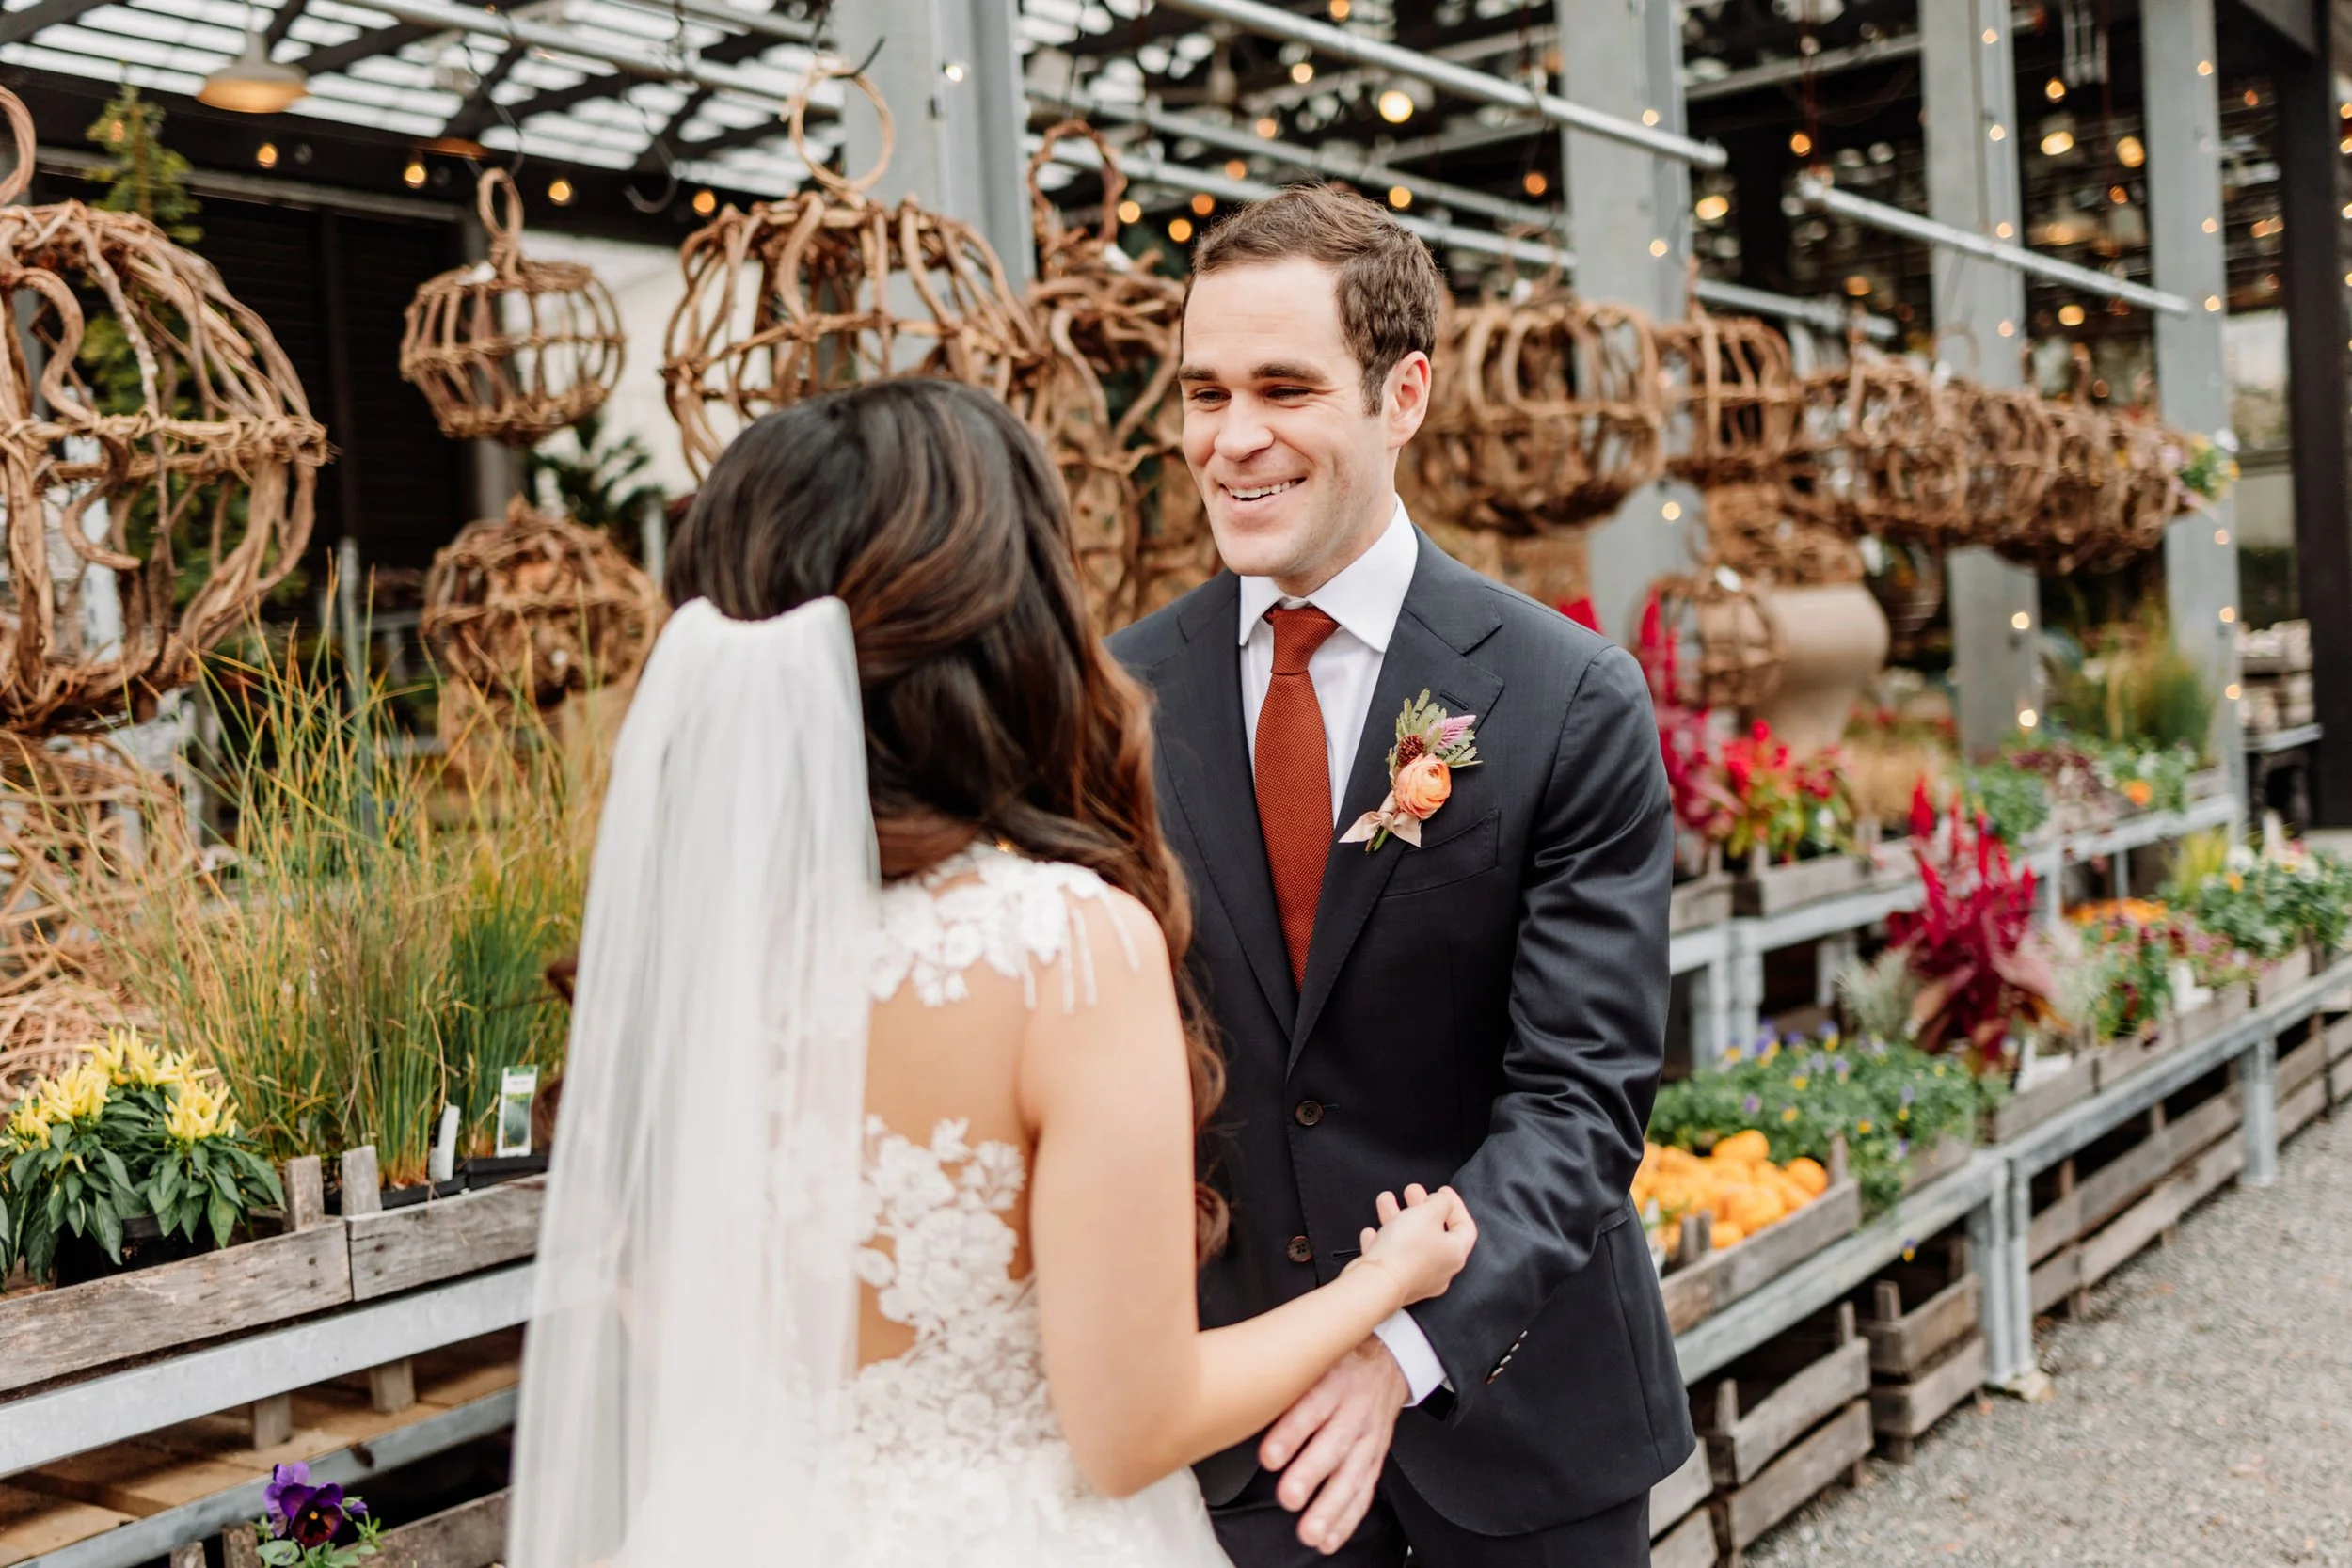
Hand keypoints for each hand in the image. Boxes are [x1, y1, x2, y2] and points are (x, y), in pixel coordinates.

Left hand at [1259, 1336, 1406, 1554]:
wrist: (1388, 1361)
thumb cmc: (1337, 1361)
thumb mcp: (1313, 1354)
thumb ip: (1283, 1378)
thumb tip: (1239, 1398)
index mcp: (1334, 1380)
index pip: (1312, 1406)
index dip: (1291, 1432)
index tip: (1269, 1456)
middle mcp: (1354, 1410)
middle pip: (1334, 1445)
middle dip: (1311, 1474)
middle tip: (1290, 1497)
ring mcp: (1368, 1437)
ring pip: (1351, 1475)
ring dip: (1331, 1507)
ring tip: (1310, 1532)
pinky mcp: (1376, 1458)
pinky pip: (1364, 1491)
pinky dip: (1347, 1518)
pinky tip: (1329, 1538)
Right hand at [1354, 1183, 1475, 1306]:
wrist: (1377, 1283)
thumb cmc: (1405, 1250)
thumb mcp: (1428, 1212)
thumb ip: (1440, 1202)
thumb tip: (1441, 1201)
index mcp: (1455, 1254)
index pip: (1465, 1227)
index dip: (1456, 1205)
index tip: (1443, 1191)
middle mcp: (1439, 1269)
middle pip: (1434, 1233)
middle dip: (1422, 1208)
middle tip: (1413, 1192)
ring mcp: (1416, 1278)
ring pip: (1409, 1242)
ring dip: (1398, 1218)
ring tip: (1386, 1200)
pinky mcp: (1394, 1283)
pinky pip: (1390, 1257)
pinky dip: (1383, 1241)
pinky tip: (1372, 1232)